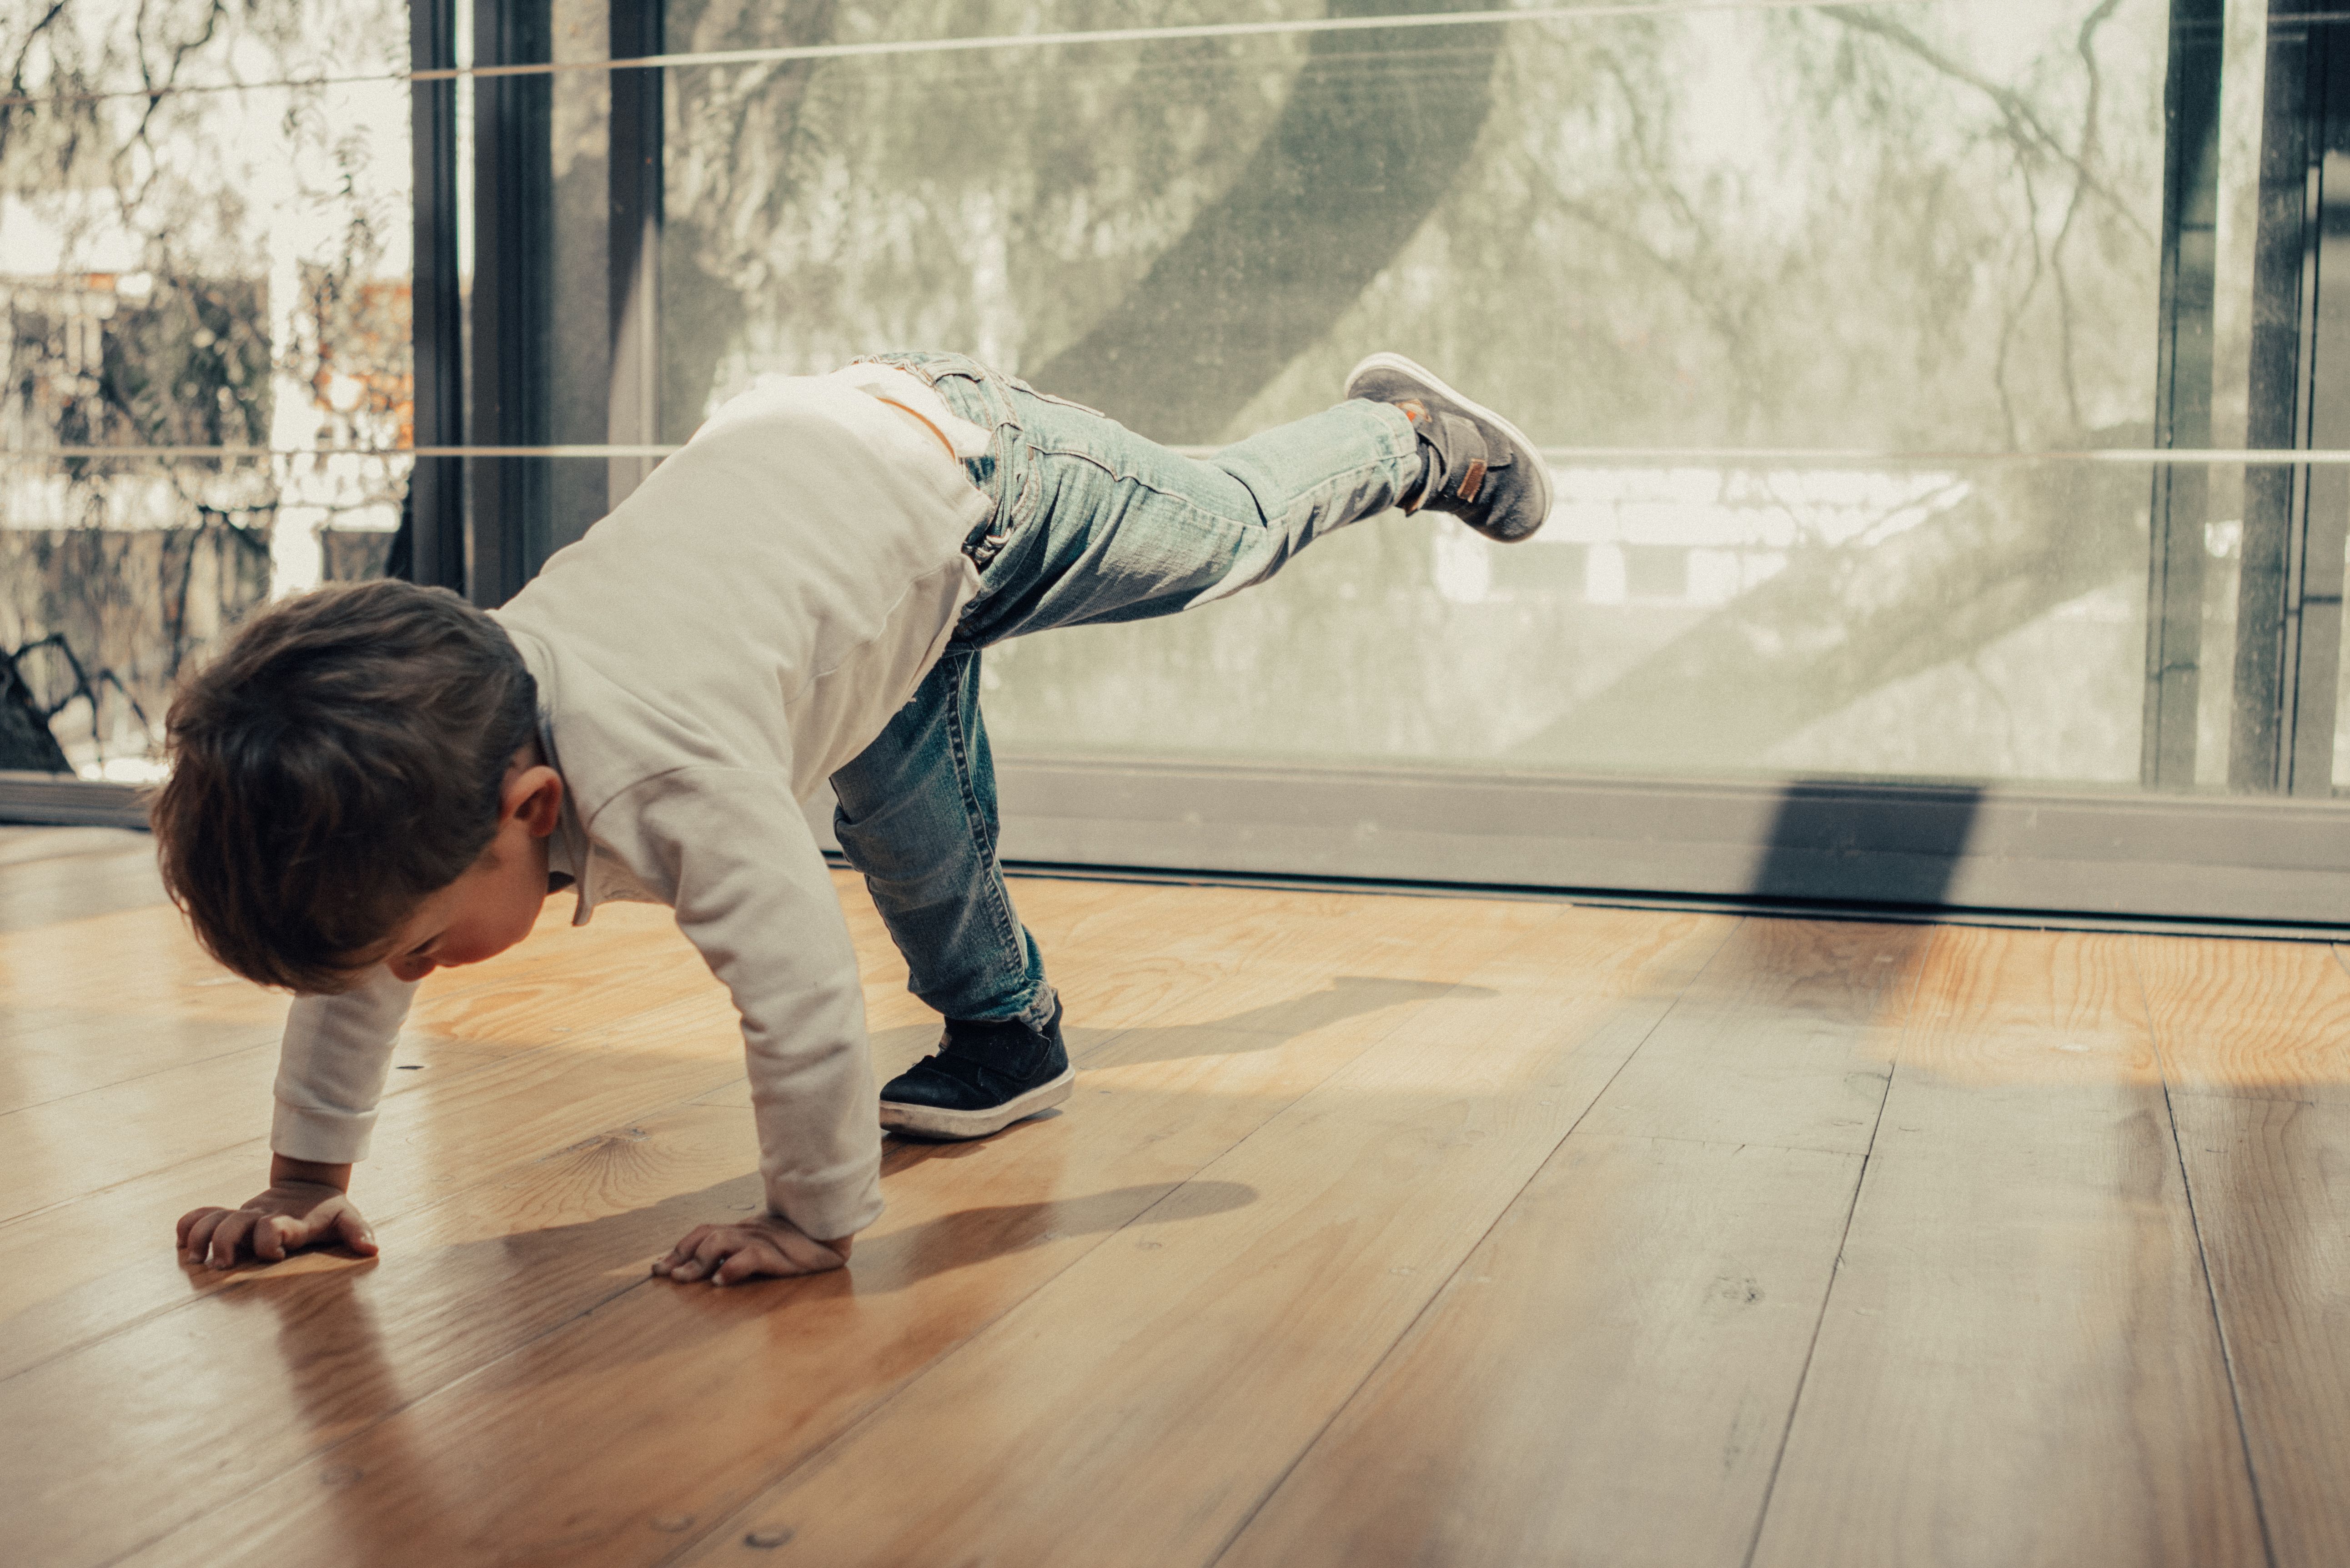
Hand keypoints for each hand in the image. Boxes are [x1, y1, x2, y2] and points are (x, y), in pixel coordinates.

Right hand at [176, 1181, 377, 1269]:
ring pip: (213, 1220)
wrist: (309, 1186)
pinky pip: (202, 1215)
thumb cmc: (327, 1210)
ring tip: (195, 1261)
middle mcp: (261, 1217)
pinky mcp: (232, 1217)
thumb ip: (357, 1231)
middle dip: (225, 1243)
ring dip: (200, 1237)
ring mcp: (244, 1216)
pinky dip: (188, 1225)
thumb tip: (372, 1249)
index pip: (273, 1226)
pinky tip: (181, 1244)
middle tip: (223, 1266)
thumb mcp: (347, 1217)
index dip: (269, 1238)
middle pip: (233, 1224)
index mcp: (289, 1220)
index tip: (273, 1255)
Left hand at [652, 1213, 851, 1285]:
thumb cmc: (796, 1244)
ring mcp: (762, 1240)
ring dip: (700, 1261)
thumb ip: (738, 1255)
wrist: (831, 1231)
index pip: (703, 1232)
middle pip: (706, 1235)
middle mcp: (748, 1232)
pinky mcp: (779, 1253)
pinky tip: (722, 1281)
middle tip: (664, 1275)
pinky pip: (752, 1257)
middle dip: (681, 1256)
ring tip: (685, 1279)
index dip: (679, 1249)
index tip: (658, 1267)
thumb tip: (709, 1275)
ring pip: (722, 1241)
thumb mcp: (762, 1248)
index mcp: (742, 1230)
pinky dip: (734, 1267)